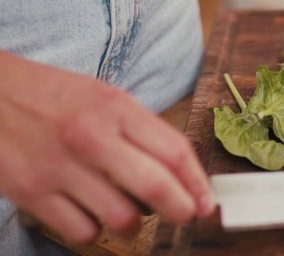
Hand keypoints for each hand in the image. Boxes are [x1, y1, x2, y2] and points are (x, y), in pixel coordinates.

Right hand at [0, 51, 214, 245]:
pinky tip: (92, 214)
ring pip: (122, 219)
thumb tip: (182, 173)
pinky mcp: (31, 192)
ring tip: (130, 213)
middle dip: (181, 210)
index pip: (174, 150)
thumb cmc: (55, 96)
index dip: (198, 183)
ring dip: (136, 225)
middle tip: (185, 215)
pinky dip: (95, 231)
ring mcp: (59, 166)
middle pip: (155, 187)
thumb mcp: (105, 97)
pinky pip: (82, 232)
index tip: (208, 202)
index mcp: (115, 107)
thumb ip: (143, 131)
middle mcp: (90, 136)